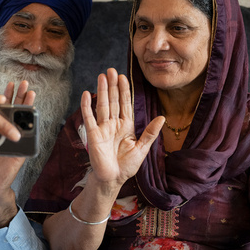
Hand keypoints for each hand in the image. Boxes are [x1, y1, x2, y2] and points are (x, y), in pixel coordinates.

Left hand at [0, 81, 34, 227]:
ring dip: (27, 106)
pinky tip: (33, 113)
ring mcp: (15, 140)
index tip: (9, 84)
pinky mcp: (22, 150)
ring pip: (23, 120)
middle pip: (14, 110)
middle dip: (19, 96)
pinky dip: (32, 125)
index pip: (1, 109)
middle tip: (22, 83)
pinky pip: (29, 137)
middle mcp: (6, 132)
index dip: (5, 97)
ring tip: (30, 92)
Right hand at [81, 68, 163, 195]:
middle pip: (113, 101)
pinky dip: (87, 106)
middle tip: (111, 70)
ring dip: (102, 91)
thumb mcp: (142, 148)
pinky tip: (87, 94)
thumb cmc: (127, 166)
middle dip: (112, 85)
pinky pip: (89, 118)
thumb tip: (162, 118)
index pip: (125, 104)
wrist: (113, 179)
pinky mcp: (93, 135)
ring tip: (102, 76)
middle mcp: (113, 124)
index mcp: (126, 126)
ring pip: (102, 105)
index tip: (123, 77)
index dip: (124, 90)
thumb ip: (150, 133)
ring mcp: (102, 128)